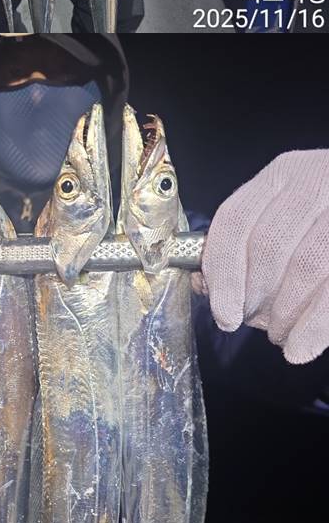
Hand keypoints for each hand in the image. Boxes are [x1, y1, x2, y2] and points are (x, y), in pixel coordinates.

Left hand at [205, 154, 328, 367]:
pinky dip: (313, 328)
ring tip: (282, 333)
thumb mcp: (284, 219)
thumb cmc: (320, 228)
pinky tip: (299, 349)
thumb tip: (205, 285)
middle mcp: (317, 180)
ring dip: (285, 316)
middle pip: (268, 248)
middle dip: (256, 300)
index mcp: (285, 173)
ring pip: (305, 269)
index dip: (222, 273)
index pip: (237, 221)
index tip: (224, 314)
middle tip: (258, 322)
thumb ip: (244, 246)